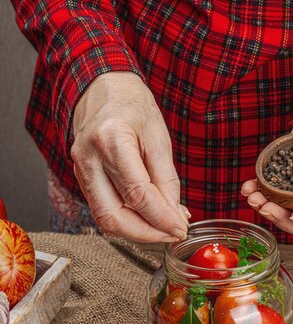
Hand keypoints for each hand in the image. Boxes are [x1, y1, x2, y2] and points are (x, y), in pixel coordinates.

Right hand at [71, 72, 188, 241]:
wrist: (102, 89)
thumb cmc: (132, 107)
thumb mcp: (159, 138)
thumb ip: (167, 181)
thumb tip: (175, 216)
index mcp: (111, 140)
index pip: (137, 194)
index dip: (161, 218)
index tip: (181, 229)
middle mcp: (89, 158)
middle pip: (113, 216)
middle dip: (146, 234)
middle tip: (172, 234)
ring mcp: (80, 170)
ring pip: (105, 219)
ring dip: (136, 232)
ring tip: (163, 229)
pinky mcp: (81, 178)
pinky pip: (103, 210)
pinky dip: (127, 220)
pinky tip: (147, 218)